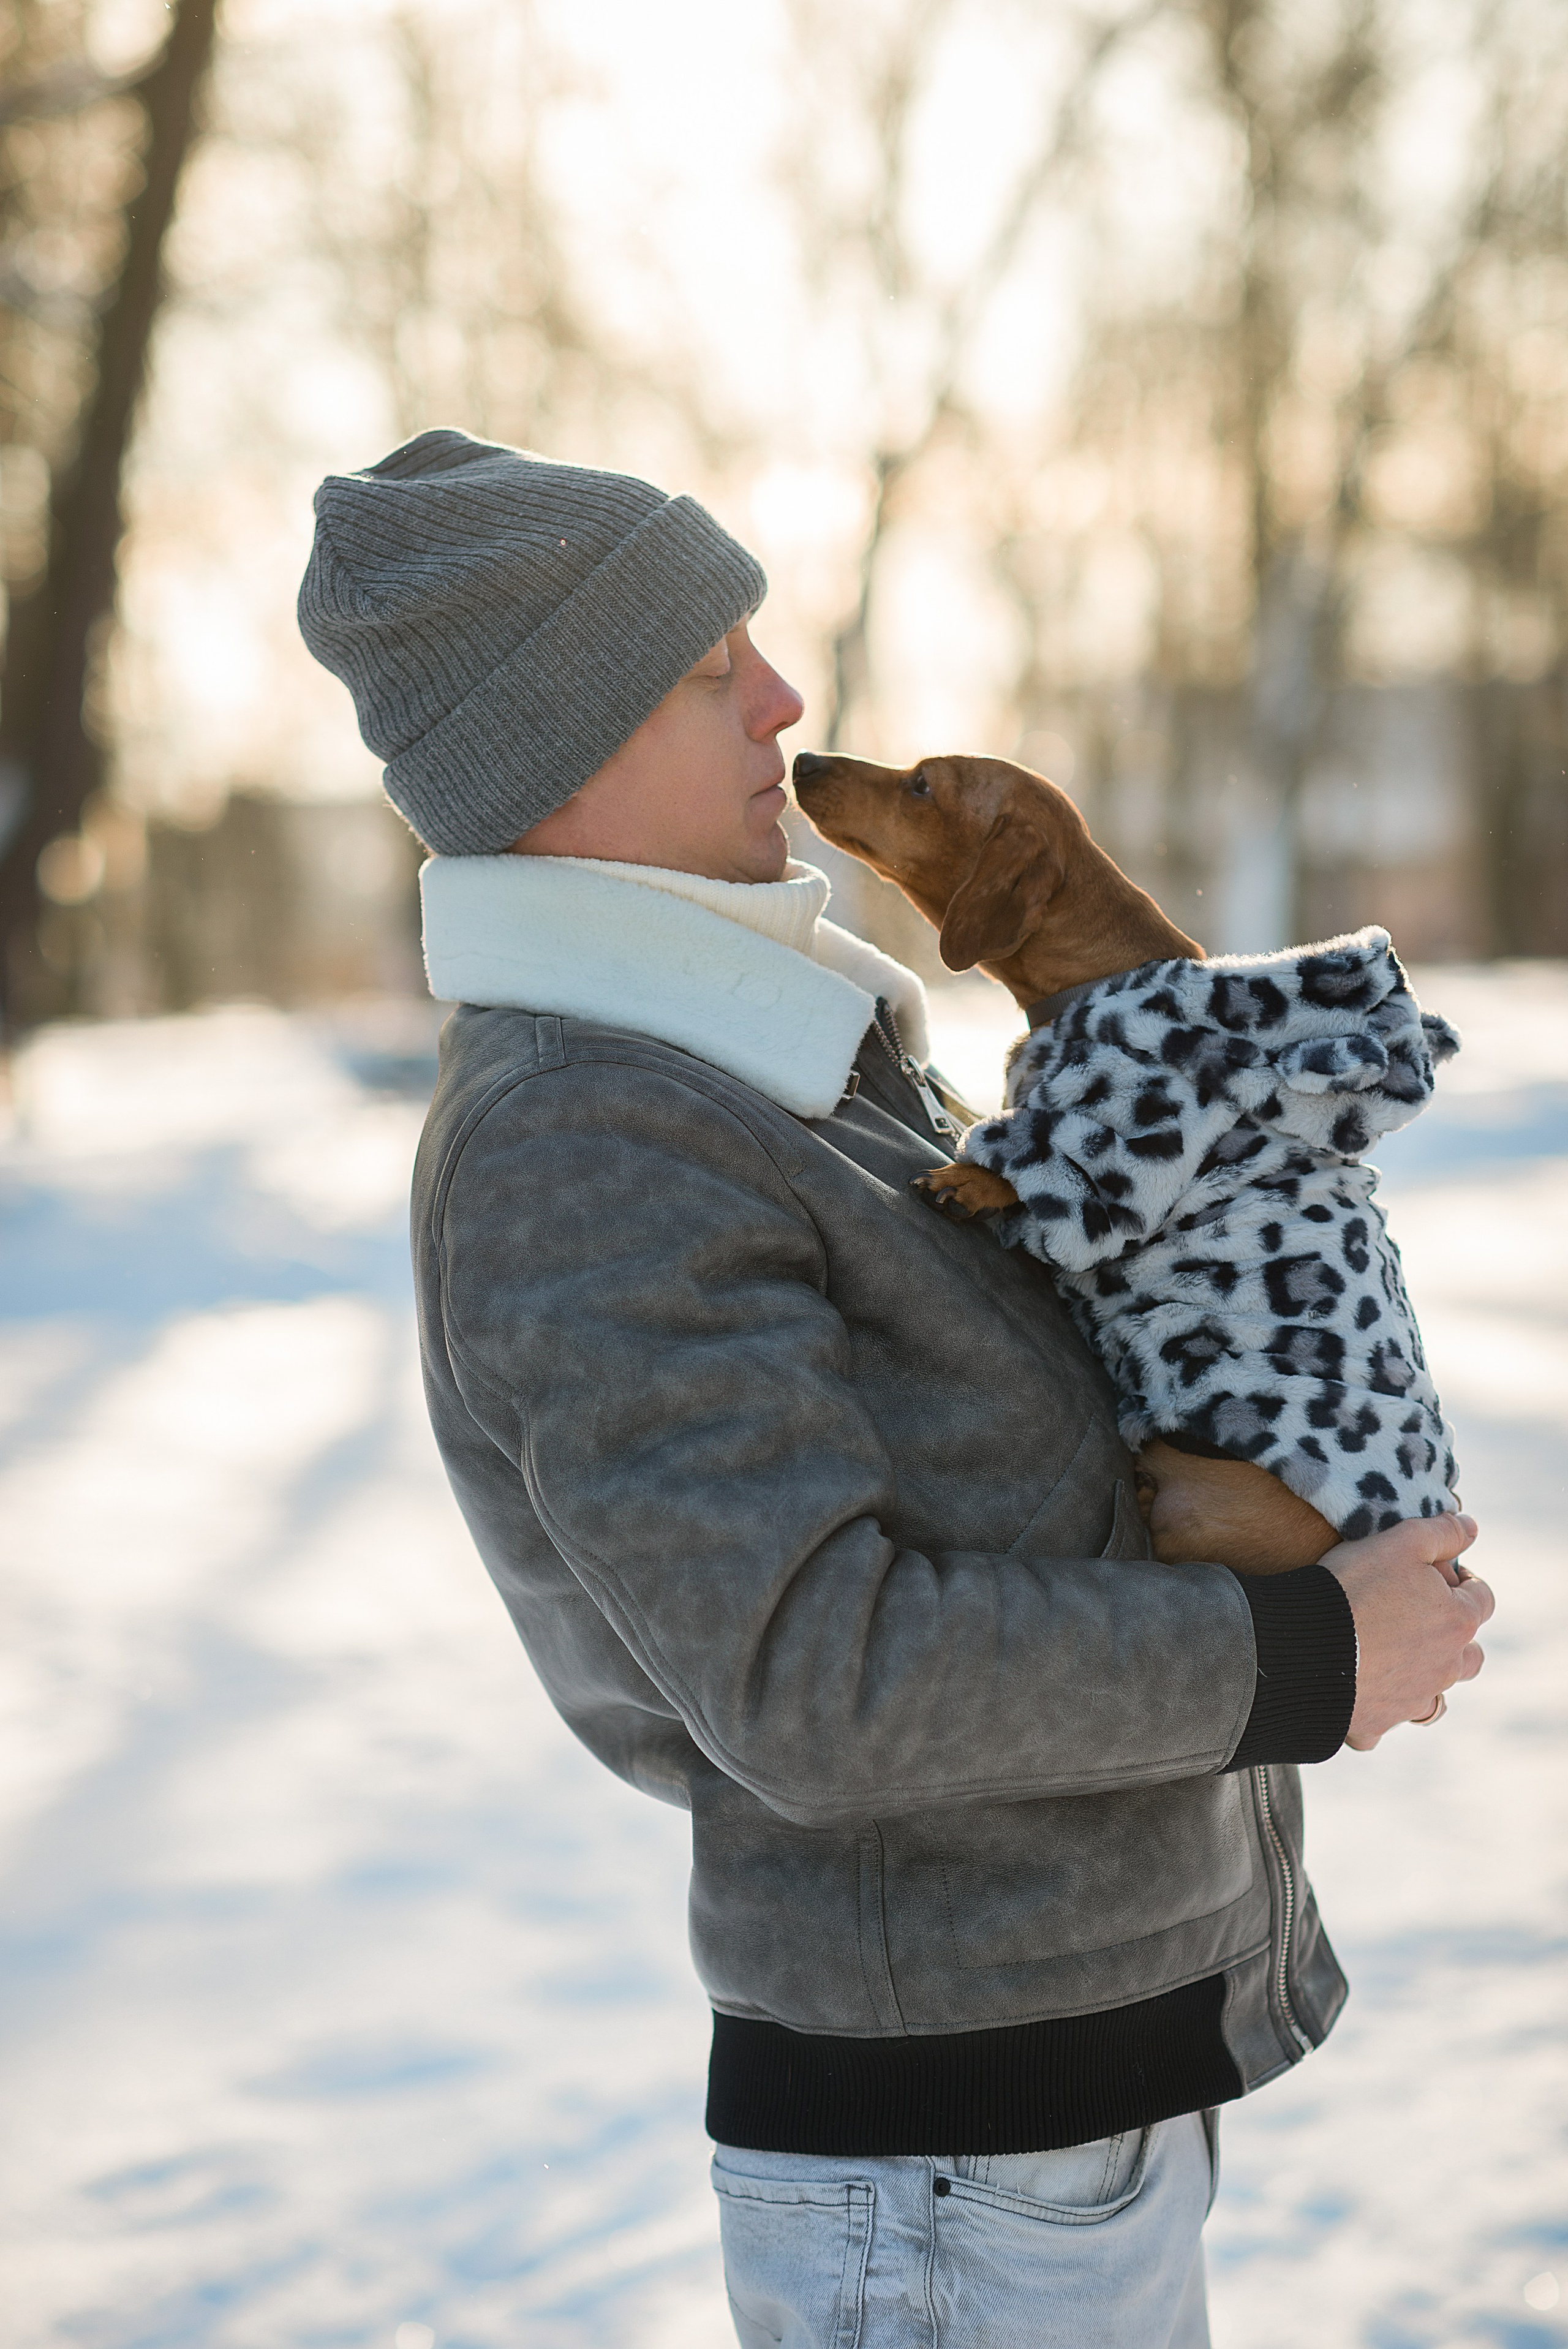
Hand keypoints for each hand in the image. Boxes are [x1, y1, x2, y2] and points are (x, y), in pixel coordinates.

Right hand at [1318, 1512, 1491, 1749]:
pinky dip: (1376, 1708)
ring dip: (1422, 1678)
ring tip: (1392, 1657)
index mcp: (1456, 1622)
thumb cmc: (1353, 1589)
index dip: (1464, 1581)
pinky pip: (1384, 1721)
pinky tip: (1355, 1691)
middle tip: (1419, 1617)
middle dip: (1453, 1638)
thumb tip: (1470, 1527)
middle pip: (1469, 1657)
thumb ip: (1440, 1532)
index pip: (1482, 1599)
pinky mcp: (1377, 1724)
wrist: (1303, 1648)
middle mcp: (1444, 1668)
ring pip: (1433, 1696)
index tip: (1439, 1572)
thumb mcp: (1399, 1542)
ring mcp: (1412, 1700)